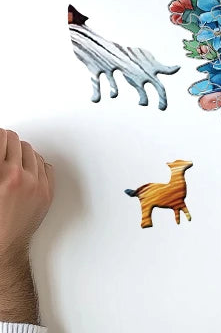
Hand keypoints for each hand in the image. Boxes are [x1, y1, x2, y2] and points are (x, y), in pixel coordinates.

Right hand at [0, 129, 52, 261]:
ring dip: (21, 154)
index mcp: (1, 176)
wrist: (3, 249)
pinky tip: (26, 170)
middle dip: (6, 144)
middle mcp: (19, 178)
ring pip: (31, 152)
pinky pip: (44, 166)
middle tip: (1, 147)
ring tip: (11, 161)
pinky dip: (35, 165)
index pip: (1, 139)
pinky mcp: (47, 192)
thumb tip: (0, 150)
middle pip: (16, 142)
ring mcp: (36, 185)